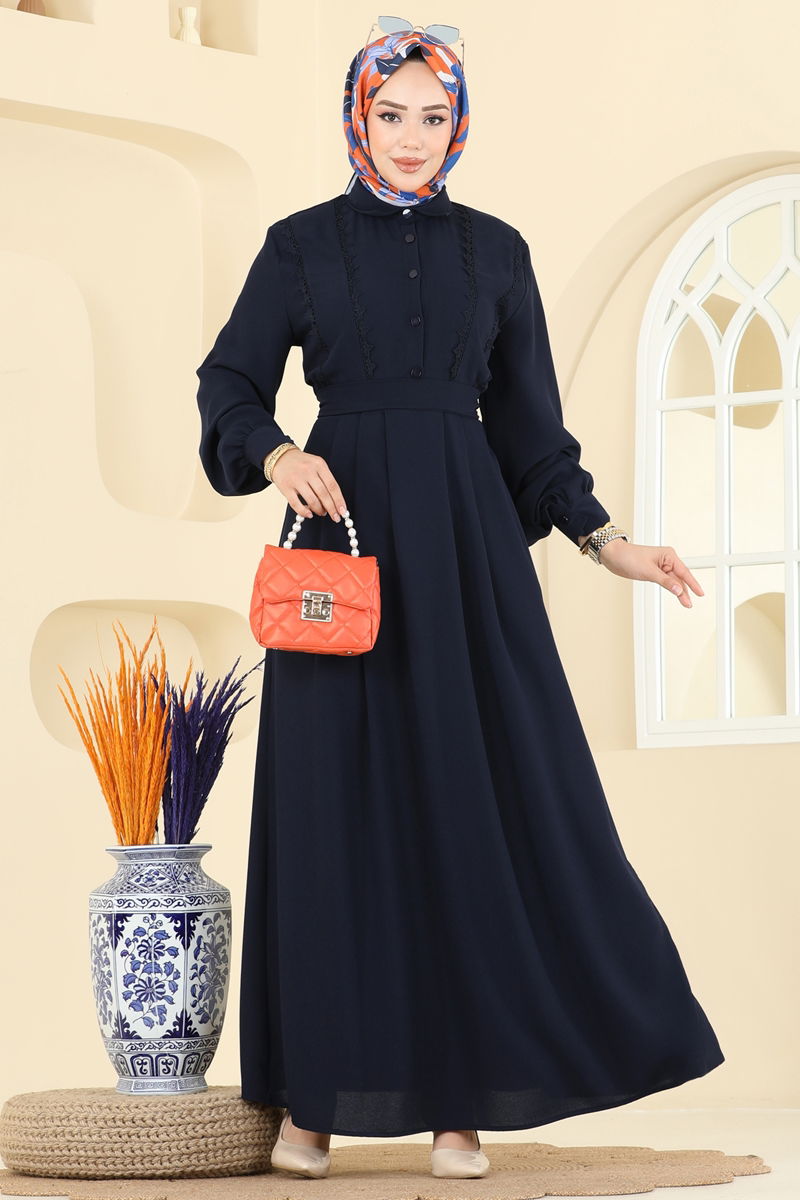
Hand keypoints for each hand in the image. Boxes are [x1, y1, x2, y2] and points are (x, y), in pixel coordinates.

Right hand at [268, 448, 347, 522]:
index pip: (333, 486)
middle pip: (324, 494)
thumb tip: (334, 502)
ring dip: (319, 510)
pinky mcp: (286, 487)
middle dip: (331, 509)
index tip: (343, 512)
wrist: (280, 457)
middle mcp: (308, 471)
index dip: (339, 501)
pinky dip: (304, 512)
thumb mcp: (316, 465)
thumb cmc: (302, 464)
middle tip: (335, 517)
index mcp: (319, 465)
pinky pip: (296, 504)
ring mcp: (296, 479)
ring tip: (322, 513)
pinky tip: (309, 514)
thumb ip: (325, 480)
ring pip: (312, 500)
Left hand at [587, 536, 703, 608]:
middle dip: (685, 591)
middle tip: (689, 604)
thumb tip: (679, 590)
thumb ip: (665, 582)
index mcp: (668, 555)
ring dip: (678, 592)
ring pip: (673, 581)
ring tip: (685, 603)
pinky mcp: (653, 572)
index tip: (701, 593)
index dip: (693, 584)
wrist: (613, 555)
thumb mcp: (648, 571)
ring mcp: (660, 566)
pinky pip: (665, 581)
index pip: (684, 572)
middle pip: (680, 578)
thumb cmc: (629, 557)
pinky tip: (675, 594)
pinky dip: (670, 588)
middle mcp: (666, 560)